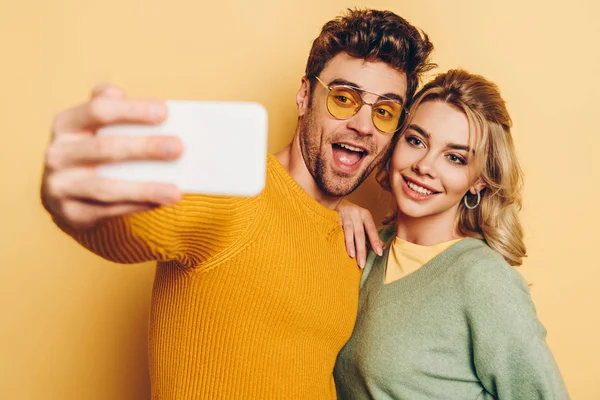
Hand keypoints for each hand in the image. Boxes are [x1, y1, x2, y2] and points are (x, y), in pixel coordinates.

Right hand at [41, 84, 183, 230]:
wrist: (62, 191)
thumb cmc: (90, 150)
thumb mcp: (92, 125)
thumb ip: (110, 106)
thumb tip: (125, 96)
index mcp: (66, 124)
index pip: (99, 111)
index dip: (132, 110)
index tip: (164, 112)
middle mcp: (58, 154)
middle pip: (106, 148)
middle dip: (145, 148)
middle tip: (178, 148)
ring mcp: (62, 185)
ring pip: (107, 188)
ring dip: (145, 189)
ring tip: (175, 192)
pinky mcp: (71, 212)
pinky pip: (109, 211)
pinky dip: (137, 207)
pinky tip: (160, 203)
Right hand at [337, 199, 383, 268]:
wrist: (336, 200)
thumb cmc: (353, 215)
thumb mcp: (364, 221)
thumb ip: (372, 234)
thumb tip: (382, 246)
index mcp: (365, 215)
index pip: (372, 230)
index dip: (375, 241)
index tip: (379, 253)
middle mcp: (356, 214)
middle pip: (360, 234)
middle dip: (361, 249)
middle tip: (362, 263)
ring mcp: (345, 215)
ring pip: (348, 231)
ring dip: (350, 244)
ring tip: (352, 255)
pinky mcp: (334, 216)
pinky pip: (337, 228)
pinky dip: (338, 237)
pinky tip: (338, 246)